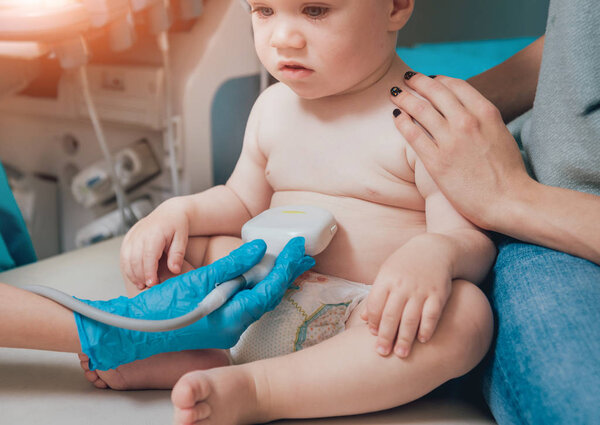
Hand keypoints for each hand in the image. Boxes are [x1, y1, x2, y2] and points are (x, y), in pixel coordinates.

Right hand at [75, 238, 314, 370]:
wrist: (136, 331)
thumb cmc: (161, 309)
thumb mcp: (198, 280)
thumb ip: (232, 264)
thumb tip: (259, 249)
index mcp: (232, 317)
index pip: (270, 289)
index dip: (286, 267)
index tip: (299, 248)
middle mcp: (234, 327)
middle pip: (269, 296)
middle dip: (286, 273)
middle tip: (303, 253)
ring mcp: (227, 328)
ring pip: (259, 301)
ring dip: (273, 279)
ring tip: (287, 260)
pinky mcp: (219, 325)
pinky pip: (245, 304)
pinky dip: (255, 287)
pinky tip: (259, 275)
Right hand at [120, 197, 190, 289]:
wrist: (170, 212)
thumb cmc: (177, 225)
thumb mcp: (182, 238)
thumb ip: (177, 254)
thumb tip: (174, 270)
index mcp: (155, 233)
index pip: (148, 256)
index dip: (149, 272)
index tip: (152, 284)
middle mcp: (141, 234)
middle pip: (135, 259)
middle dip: (140, 275)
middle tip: (147, 286)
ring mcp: (133, 235)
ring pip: (126, 258)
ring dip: (131, 273)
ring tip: (140, 284)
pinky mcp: (129, 237)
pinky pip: (123, 254)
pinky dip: (126, 267)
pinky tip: (134, 275)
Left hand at [361, 235, 452, 357]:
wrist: (435, 250)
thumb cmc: (406, 265)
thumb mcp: (387, 274)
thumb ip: (376, 295)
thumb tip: (364, 319)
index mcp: (386, 279)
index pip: (375, 305)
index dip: (374, 322)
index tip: (373, 336)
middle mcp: (402, 285)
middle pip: (391, 315)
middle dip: (386, 336)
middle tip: (383, 352)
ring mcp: (421, 290)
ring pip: (410, 318)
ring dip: (405, 338)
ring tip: (401, 354)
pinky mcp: (438, 294)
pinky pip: (432, 315)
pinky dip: (427, 329)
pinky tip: (423, 340)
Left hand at [390, 73, 532, 229]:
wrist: (510, 201)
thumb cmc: (509, 174)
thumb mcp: (501, 135)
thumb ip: (483, 121)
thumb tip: (468, 114)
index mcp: (486, 113)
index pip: (456, 85)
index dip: (439, 80)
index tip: (429, 79)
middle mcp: (467, 122)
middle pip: (436, 92)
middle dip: (418, 82)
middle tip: (407, 78)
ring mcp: (451, 141)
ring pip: (421, 109)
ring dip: (405, 98)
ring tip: (395, 94)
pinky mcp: (437, 162)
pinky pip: (413, 135)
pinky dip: (402, 122)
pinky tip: (396, 117)